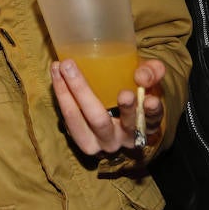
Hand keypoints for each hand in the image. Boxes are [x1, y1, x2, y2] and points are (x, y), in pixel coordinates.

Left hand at [50, 58, 166, 155]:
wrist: (127, 113)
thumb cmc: (139, 91)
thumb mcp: (150, 82)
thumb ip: (152, 73)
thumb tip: (142, 75)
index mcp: (146, 125)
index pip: (151, 119)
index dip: (151, 110)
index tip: (148, 99)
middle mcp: (123, 138)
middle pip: (101, 122)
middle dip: (85, 94)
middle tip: (74, 68)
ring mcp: (101, 143)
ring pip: (79, 121)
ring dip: (67, 92)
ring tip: (61, 66)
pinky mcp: (84, 139)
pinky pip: (70, 119)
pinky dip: (61, 95)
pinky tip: (56, 72)